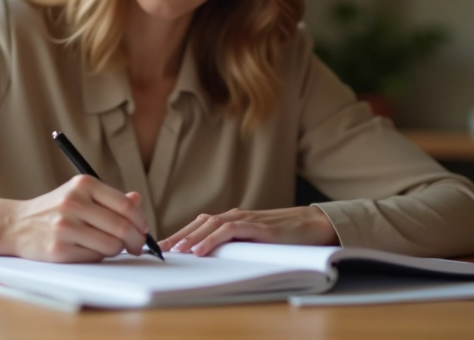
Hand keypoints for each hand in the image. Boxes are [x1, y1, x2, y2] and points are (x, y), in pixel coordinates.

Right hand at [1, 175, 148, 262]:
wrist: (16, 225)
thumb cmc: (54, 210)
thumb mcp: (79, 194)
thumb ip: (109, 198)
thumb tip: (137, 200)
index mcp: (83, 184)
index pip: (124, 204)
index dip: (140, 220)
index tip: (143, 230)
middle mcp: (73, 203)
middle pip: (121, 227)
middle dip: (135, 240)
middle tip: (136, 246)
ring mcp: (65, 226)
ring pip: (111, 245)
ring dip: (117, 250)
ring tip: (109, 246)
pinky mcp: (59, 249)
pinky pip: (95, 257)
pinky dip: (99, 256)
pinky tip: (89, 250)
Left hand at [158, 206, 338, 256]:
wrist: (314, 226)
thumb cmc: (286, 236)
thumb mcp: (255, 241)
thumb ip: (236, 245)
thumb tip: (214, 258)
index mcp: (233, 219)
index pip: (201, 225)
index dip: (182, 234)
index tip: (164, 247)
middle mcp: (236, 215)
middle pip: (200, 223)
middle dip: (179, 236)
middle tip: (160, 249)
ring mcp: (247, 219)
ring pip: (211, 225)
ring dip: (191, 238)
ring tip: (177, 251)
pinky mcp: (258, 227)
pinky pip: (229, 231)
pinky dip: (212, 240)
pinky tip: (200, 250)